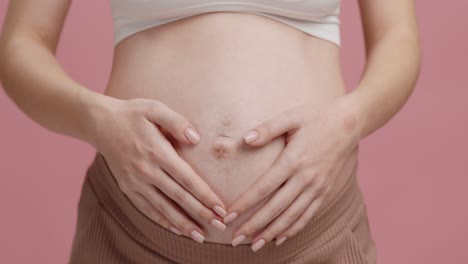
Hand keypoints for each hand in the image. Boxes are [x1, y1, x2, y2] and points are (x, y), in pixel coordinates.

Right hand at [91, 97, 226, 242]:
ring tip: (200, 236)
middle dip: (201, 213)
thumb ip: (176, 122)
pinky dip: (162, 221)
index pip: (187, 178)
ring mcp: (135, 182)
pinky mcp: (127, 188)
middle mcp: (146, 171)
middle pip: (178, 197)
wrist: (100, 123)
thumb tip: (195, 138)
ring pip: (163, 208)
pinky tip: (176, 230)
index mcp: (157, 152)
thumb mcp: (154, 109)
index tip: (220, 208)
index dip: (205, 195)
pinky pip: (147, 209)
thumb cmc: (132, 114)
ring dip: (183, 224)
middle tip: (220, 226)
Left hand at [224, 95, 361, 250]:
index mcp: (293, 160)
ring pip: (292, 216)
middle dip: (254, 225)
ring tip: (255, 245)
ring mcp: (317, 187)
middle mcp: (306, 178)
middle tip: (236, 239)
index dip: (245, 204)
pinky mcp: (325, 191)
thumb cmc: (316, 117)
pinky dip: (294, 229)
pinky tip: (280, 238)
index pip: (264, 187)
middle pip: (276, 208)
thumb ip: (268, 128)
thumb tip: (245, 139)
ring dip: (272, 232)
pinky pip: (308, 215)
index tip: (229, 216)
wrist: (349, 124)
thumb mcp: (291, 116)